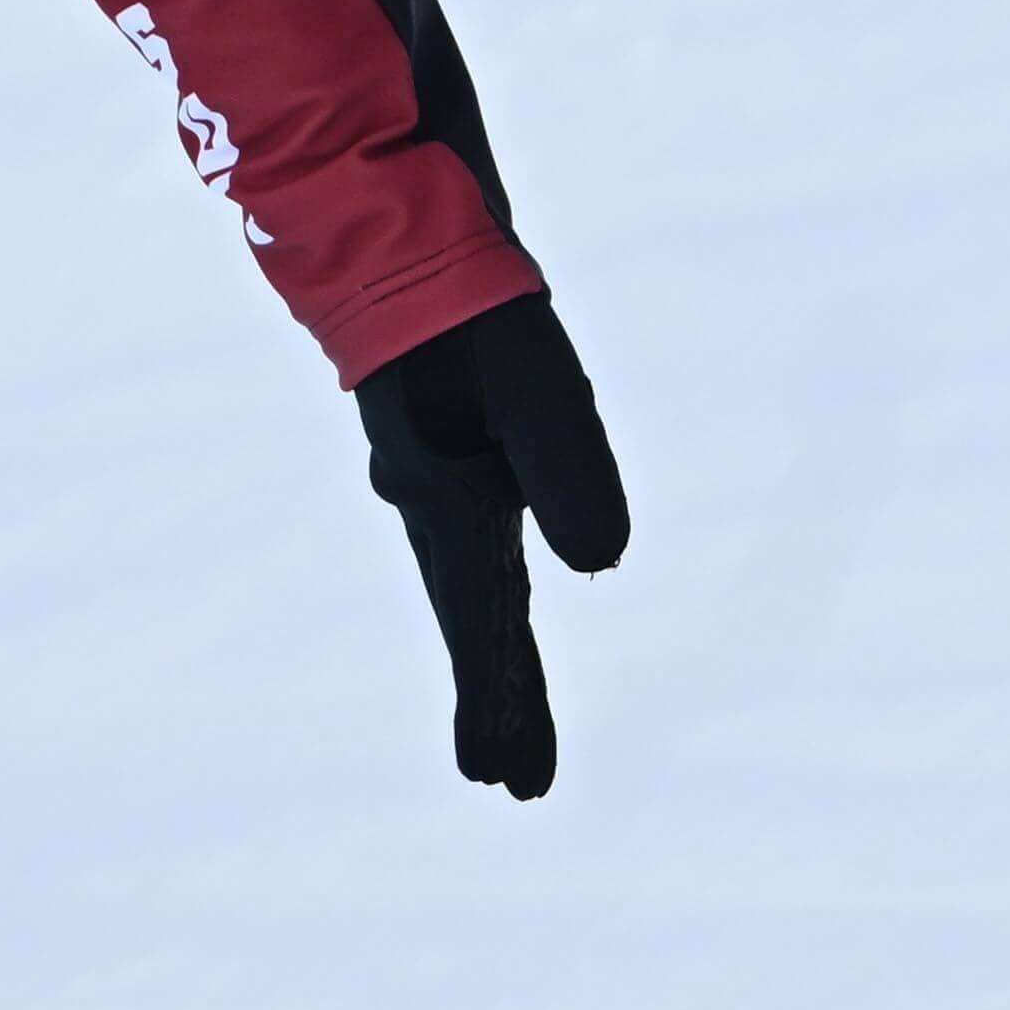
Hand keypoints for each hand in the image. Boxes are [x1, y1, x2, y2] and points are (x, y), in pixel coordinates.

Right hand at [356, 294, 630, 798]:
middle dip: (497, 701)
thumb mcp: (535, 380)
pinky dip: (489, 594)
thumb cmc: (467, 302)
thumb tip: (604, 565)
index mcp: (447, 500)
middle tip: (512, 783)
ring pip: (472, 587)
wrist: (406, 226)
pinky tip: (501, 611)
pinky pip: (475, 541)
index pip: (480, 619)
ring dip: (494, 659)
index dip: (496, 699)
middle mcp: (436, 501)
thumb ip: (568, 466)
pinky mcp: (461, 450)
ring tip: (510, 730)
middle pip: (472, 620)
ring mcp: (443, 477)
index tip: (501, 778)